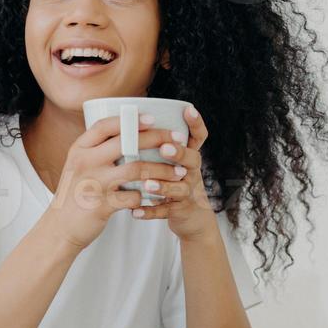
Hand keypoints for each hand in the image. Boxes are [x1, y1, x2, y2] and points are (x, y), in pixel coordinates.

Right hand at [43, 113, 196, 249]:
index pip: (105, 125)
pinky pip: (134, 197)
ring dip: (161, 170)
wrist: (60, 228)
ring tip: (179, 172)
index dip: (130, 119)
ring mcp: (94, 183)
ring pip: (136, 169)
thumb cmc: (74, 194)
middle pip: (127, 142)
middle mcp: (85, 163)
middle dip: (157, 139)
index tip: (151, 118)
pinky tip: (161, 196)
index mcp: (79, 150)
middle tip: (177, 141)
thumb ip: (97, 150)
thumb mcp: (78, 165)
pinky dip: (150, 196)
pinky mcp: (102, 205)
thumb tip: (125, 132)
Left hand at [129, 104, 216, 241]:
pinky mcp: (181, 210)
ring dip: (163, 185)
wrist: (192, 218)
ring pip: (180, 188)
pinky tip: (135, 212)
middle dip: (178, 153)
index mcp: (189, 157)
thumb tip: (129, 121)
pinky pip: (166, 211)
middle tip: (164, 148)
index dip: (196, 123)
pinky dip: (150, 212)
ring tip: (148, 184)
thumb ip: (158, 147)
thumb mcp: (173, 163)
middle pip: (192, 160)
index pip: (198, 137)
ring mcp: (189, 192)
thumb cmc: (175, 184)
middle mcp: (192, 172)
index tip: (189, 109)